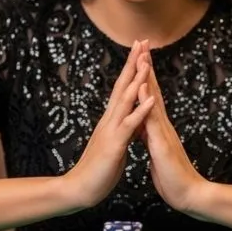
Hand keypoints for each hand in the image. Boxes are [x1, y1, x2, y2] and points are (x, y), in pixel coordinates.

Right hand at [64, 41, 154, 208]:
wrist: (80, 189)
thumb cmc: (97, 169)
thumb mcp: (113, 144)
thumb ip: (120, 130)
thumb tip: (127, 121)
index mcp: (112, 120)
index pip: (123, 88)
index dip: (131, 69)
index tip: (139, 50)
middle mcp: (110, 119)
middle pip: (123, 85)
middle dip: (133, 63)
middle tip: (141, 41)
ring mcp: (112, 130)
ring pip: (126, 100)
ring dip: (137, 80)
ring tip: (147, 61)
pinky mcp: (115, 144)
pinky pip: (130, 125)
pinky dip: (141, 110)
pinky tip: (151, 99)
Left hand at [137, 44, 208, 212]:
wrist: (188, 194)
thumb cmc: (173, 175)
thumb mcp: (157, 151)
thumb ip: (152, 136)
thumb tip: (145, 126)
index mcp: (158, 126)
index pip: (149, 95)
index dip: (144, 76)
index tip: (138, 57)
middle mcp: (162, 123)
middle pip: (153, 89)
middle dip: (147, 66)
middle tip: (142, 44)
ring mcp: (163, 131)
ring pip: (153, 98)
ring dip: (147, 76)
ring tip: (142, 55)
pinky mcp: (161, 142)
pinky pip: (151, 118)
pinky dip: (146, 101)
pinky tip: (142, 87)